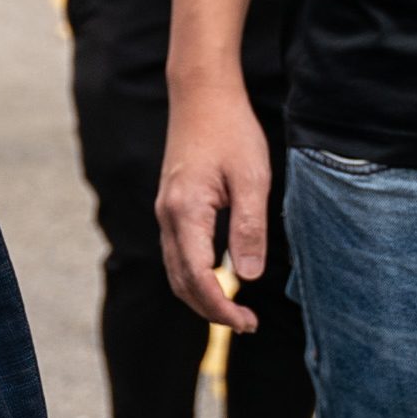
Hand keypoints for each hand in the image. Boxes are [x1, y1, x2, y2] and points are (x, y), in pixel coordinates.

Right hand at [154, 81, 269, 331]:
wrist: (202, 94)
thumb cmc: (231, 131)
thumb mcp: (252, 179)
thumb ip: (249, 229)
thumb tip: (248, 277)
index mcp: (186, 213)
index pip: (199, 278)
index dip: (222, 308)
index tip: (248, 323)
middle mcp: (168, 216)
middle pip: (181, 282)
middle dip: (211, 310)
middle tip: (247, 323)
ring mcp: (165, 211)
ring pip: (175, 270)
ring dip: (201, 296)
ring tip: (235, 309)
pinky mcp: (171, 205)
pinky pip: (177, 253)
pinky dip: (194, 276)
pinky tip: (219, 277)